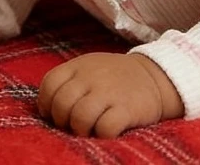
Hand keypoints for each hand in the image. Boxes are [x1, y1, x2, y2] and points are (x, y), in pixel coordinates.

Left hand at [37, 52, 183, 137]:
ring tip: (89, 128)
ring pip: (80, 117)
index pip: (50, 84)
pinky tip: (108, 129)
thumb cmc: (113, 78)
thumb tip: (46, 110)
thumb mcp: (89, 69)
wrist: (154, 75)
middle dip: (63, 120)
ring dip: (81, 129)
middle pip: (62, 103)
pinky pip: (105, 127)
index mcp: (78, 66)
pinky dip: (102, 134)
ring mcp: (109, 92)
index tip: (56, 113)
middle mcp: (91, 77)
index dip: (47, 104)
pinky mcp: (126, 109)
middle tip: (73, 124)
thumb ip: (68, 82)